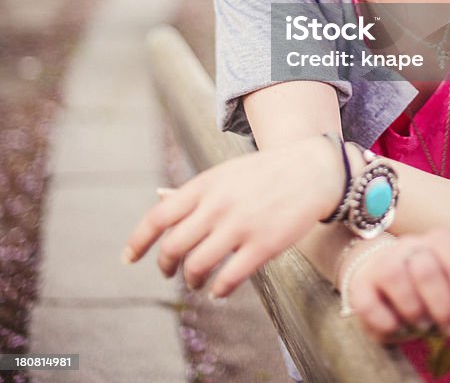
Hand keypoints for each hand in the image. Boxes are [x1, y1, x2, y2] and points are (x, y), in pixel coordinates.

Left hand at [122, 136, 343, 296]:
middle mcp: (218, 205)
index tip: (128, 259)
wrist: (310, 169)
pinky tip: (220, 289)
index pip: (159, 217)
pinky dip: (219, 290)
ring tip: (197, 282)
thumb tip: (158, 202)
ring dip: (192, 280)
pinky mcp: (263, 245)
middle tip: (169, 272)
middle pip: (173, 247)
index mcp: (206, 185)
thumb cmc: (264, 173)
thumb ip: (194, 192)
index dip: (138, 241)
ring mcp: (240, 225)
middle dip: (165, 266)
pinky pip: (229, 279)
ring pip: (197, 266)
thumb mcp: (225, 174)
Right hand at [343, 229, 449, 342]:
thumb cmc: (428, 289)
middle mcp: (409, 246)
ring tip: (424, 325)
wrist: (381, 281)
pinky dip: (388, 323)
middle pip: (428, 269)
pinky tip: (398, 327)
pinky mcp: (359, 286)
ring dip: (416, 313)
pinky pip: (370, 305)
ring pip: (398, 280)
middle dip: (445, 309)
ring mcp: (381, 262)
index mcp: (438, 243)